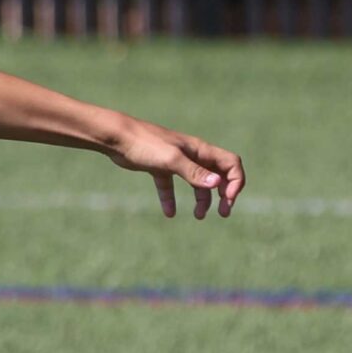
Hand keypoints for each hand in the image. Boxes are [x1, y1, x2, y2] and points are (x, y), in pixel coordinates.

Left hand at [105, 118, 244, 219]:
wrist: (116, 137)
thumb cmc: (145, 144)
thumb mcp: (171, 160)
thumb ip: (193, 172)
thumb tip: (217, 184)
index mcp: (200, 150)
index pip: (231, 164)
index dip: (235, 182)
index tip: (228, 199)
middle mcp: (191, 155)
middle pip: (217, 174)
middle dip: (224, 193)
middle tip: (223, 212)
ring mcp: (175, 161)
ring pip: (195, 182)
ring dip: (201, 199)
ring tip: (198, 216)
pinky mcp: (158, 167)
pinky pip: (169, 186)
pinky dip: (171, 199)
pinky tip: (169, 213)